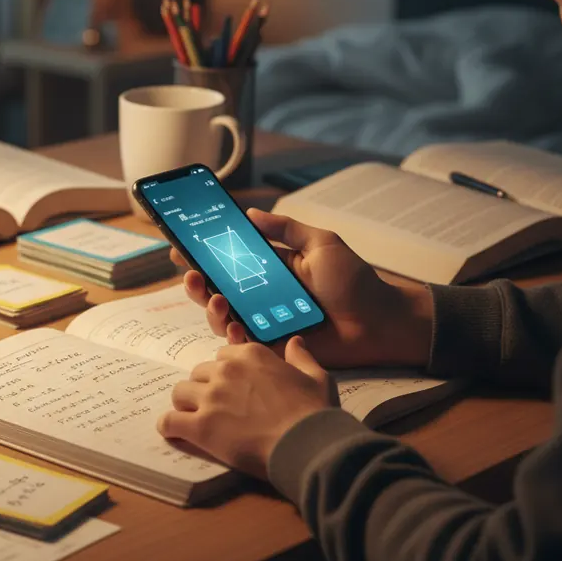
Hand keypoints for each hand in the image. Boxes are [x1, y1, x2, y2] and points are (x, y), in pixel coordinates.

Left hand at [160, 339, 335, 478]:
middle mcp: (226, 371)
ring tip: (194, 419)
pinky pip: (169, 422)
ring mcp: (211, 398)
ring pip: (179, 393)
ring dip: (186, 404)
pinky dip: (169, 427)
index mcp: (250, 355)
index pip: (222, 356)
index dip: (226, 373)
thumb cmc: (315, 412)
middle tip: (217, 408)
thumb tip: (295, 341)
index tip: (234, 389)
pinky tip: (175, 433)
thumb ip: (301, 357)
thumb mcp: (317, 377)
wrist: (308, 445)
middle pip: (199, 373)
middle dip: (205, 389)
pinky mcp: (201, 427)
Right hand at [172, 208, 433, 369]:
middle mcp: (261, 296)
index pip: (228, 260)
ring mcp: (264, 322)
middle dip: (198, 282)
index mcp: (269, 269)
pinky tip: (234, 327)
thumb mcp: (321, 244)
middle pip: (217, 289)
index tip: (182, 245)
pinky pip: (243, 344)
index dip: (203, 254)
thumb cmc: (354, 281)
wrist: (379, 321)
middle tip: (192, 275)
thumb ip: (286, 228)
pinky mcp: (272, 347)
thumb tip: (251, 213)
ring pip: (223, 317)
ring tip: (217, 300)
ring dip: (211, 308)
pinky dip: (232, 336)